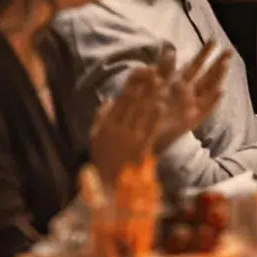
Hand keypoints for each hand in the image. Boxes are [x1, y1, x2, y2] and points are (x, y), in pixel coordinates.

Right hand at [89, 66, 160, 183]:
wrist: (106, 186)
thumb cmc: (102, 159)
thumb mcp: (95, 136)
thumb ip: (101, 116)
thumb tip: (112, 99)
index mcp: (106, 125)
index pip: (121, 99)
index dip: (132, 83)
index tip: (141, 70)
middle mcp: (117, 129)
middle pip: (132, 102)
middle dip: (144, 85)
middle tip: (155, 70)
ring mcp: (129, 139)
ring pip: (141, 112)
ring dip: (151, 96)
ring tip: (160, 81)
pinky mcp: (141, 149)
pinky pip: (148, 130)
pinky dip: (154, 117)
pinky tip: (161, 105)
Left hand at [152, 41, 231, 151]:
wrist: (141, 134)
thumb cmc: (147, 110)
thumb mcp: (155, 86)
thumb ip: (165, 69)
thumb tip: (171, 50)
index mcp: (180, 83)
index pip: (196, 65)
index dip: (205, 53)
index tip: (214, 39)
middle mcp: (190, 94)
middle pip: (207, 75)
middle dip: (218, 62)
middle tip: (229, 50)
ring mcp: (192, 106)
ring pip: (209, 89)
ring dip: (217, 77)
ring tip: (225, 64)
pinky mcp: (191, 121)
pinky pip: (205, 110)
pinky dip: (213, 101)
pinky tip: (221, 92)